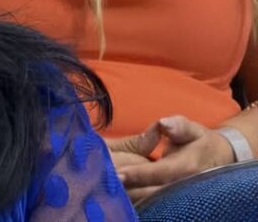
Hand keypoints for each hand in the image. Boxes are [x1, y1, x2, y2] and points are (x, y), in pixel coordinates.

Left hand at [116, 116, 235, 203]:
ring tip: (109, 189)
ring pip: (153, 201)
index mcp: (186, 167)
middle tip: (106, 182)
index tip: (118, 173)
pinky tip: (122, 195)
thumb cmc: (201, 142)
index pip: (159, 172)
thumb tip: (164, 124)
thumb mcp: (193, 129)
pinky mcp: (175, 202)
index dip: (139, 174)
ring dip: (132, 196)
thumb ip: (179, 126)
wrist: (221, 161)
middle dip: (130, 189)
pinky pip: (155, 204)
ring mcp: (181, 197)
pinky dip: (139, 200)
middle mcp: (184, 186)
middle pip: (153, 192)